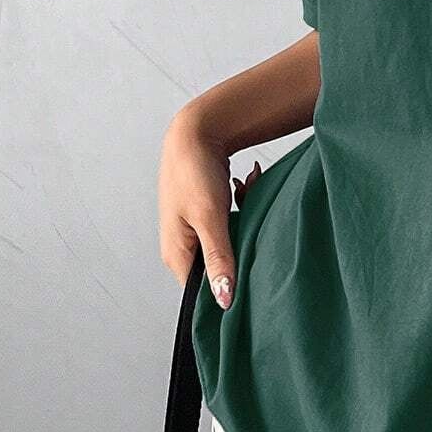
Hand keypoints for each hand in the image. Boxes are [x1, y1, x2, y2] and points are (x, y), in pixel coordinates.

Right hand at [157, 111, 258, 308]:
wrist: (196, 130)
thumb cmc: (194, 172)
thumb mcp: (210, 219)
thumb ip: (218, 260)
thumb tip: (224, 300)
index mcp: (177, 254)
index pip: (202, 292)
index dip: (228, 289)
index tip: (254, 281)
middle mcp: (183, 246)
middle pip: (220, 266)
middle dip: (243, 245)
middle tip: (251, 224)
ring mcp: (194, 229)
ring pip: (231, 241)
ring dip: (245, 220)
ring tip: (244, 194)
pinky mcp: (207, 214)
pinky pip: (232, 223)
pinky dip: (242, 206)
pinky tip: (243, 186)